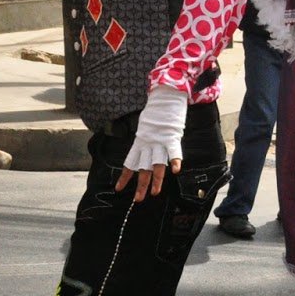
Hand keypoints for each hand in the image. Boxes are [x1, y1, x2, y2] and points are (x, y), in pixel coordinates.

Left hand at [116, 84, 185, 201]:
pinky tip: (175, 171)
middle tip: (138, 200)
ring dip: (156, 179)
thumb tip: (146, 147)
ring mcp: (159, 140)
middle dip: (140, 185)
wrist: (165, 95)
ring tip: (154, 193)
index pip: (130, 162)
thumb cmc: (158, 110)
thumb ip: (146, 137)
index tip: (119, 189)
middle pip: (143, 168)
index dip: (125, 176)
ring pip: (157, 164)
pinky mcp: (171, 136)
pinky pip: (173, 151)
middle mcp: (148, 143)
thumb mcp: (147, 125)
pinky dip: (175, 160)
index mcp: (140, 141)